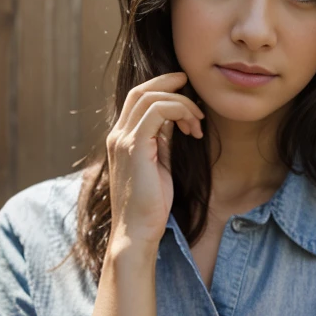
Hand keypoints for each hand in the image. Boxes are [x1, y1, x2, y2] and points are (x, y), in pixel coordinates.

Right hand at [105, 72, 204, 253]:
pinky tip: (192, 130)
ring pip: (150, 97)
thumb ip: (161, 139)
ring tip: (197, 123)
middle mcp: (117, 135)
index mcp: (121, 138)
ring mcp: (123, 140)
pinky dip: (179, 111)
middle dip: (169, 82)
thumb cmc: (150, 205)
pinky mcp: (134, 147)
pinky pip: (157, 111)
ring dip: (181, 103)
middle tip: (194, 90)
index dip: (161, 87)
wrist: (136, 232)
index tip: (187, 93)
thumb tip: (174, 119)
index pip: (137, 98)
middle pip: (141, 90)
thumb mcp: (158, 164)